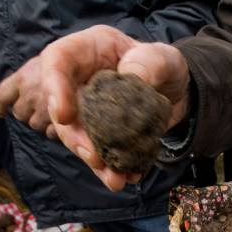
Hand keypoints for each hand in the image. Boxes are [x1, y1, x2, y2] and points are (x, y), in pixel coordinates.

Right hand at [0, 25, 190, 190]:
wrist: (176, 91)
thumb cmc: (164, 65)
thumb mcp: (164, 57)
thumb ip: (149, 62)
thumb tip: (131, 78)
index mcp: (87, 51)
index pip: (58, 61)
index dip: (54, 88)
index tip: (65, 116)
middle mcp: (80, 81)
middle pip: (64, 109)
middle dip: (76, 139)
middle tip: (94, 158)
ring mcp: (87, 110)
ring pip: (80, 138)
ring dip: (95, 162)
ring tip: (115, 180)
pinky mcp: (100, 134)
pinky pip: (99, 153)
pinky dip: (112, 168)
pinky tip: (129, 177)